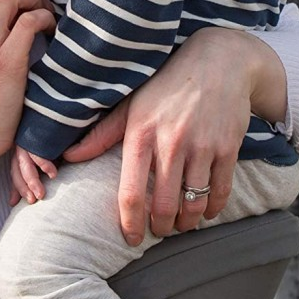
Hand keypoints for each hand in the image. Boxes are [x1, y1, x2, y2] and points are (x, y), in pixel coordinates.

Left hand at [64, 27, 285, 243]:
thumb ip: (102, 134)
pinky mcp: (229, 147)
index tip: (132, 238)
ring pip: (193, 203)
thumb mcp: (131, 104)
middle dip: (161, 227)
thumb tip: (69, 156)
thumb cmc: (167, 84)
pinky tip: (206, 211)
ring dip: (187, 222)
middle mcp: (171, 142)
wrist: (219, 61)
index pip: (130, 192)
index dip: (130, 224)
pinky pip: (220, 191)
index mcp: (141, 133)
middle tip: (159, 230)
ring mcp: (202, 146)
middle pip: (163, 206)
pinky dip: (213, 209)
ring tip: (181, 223)